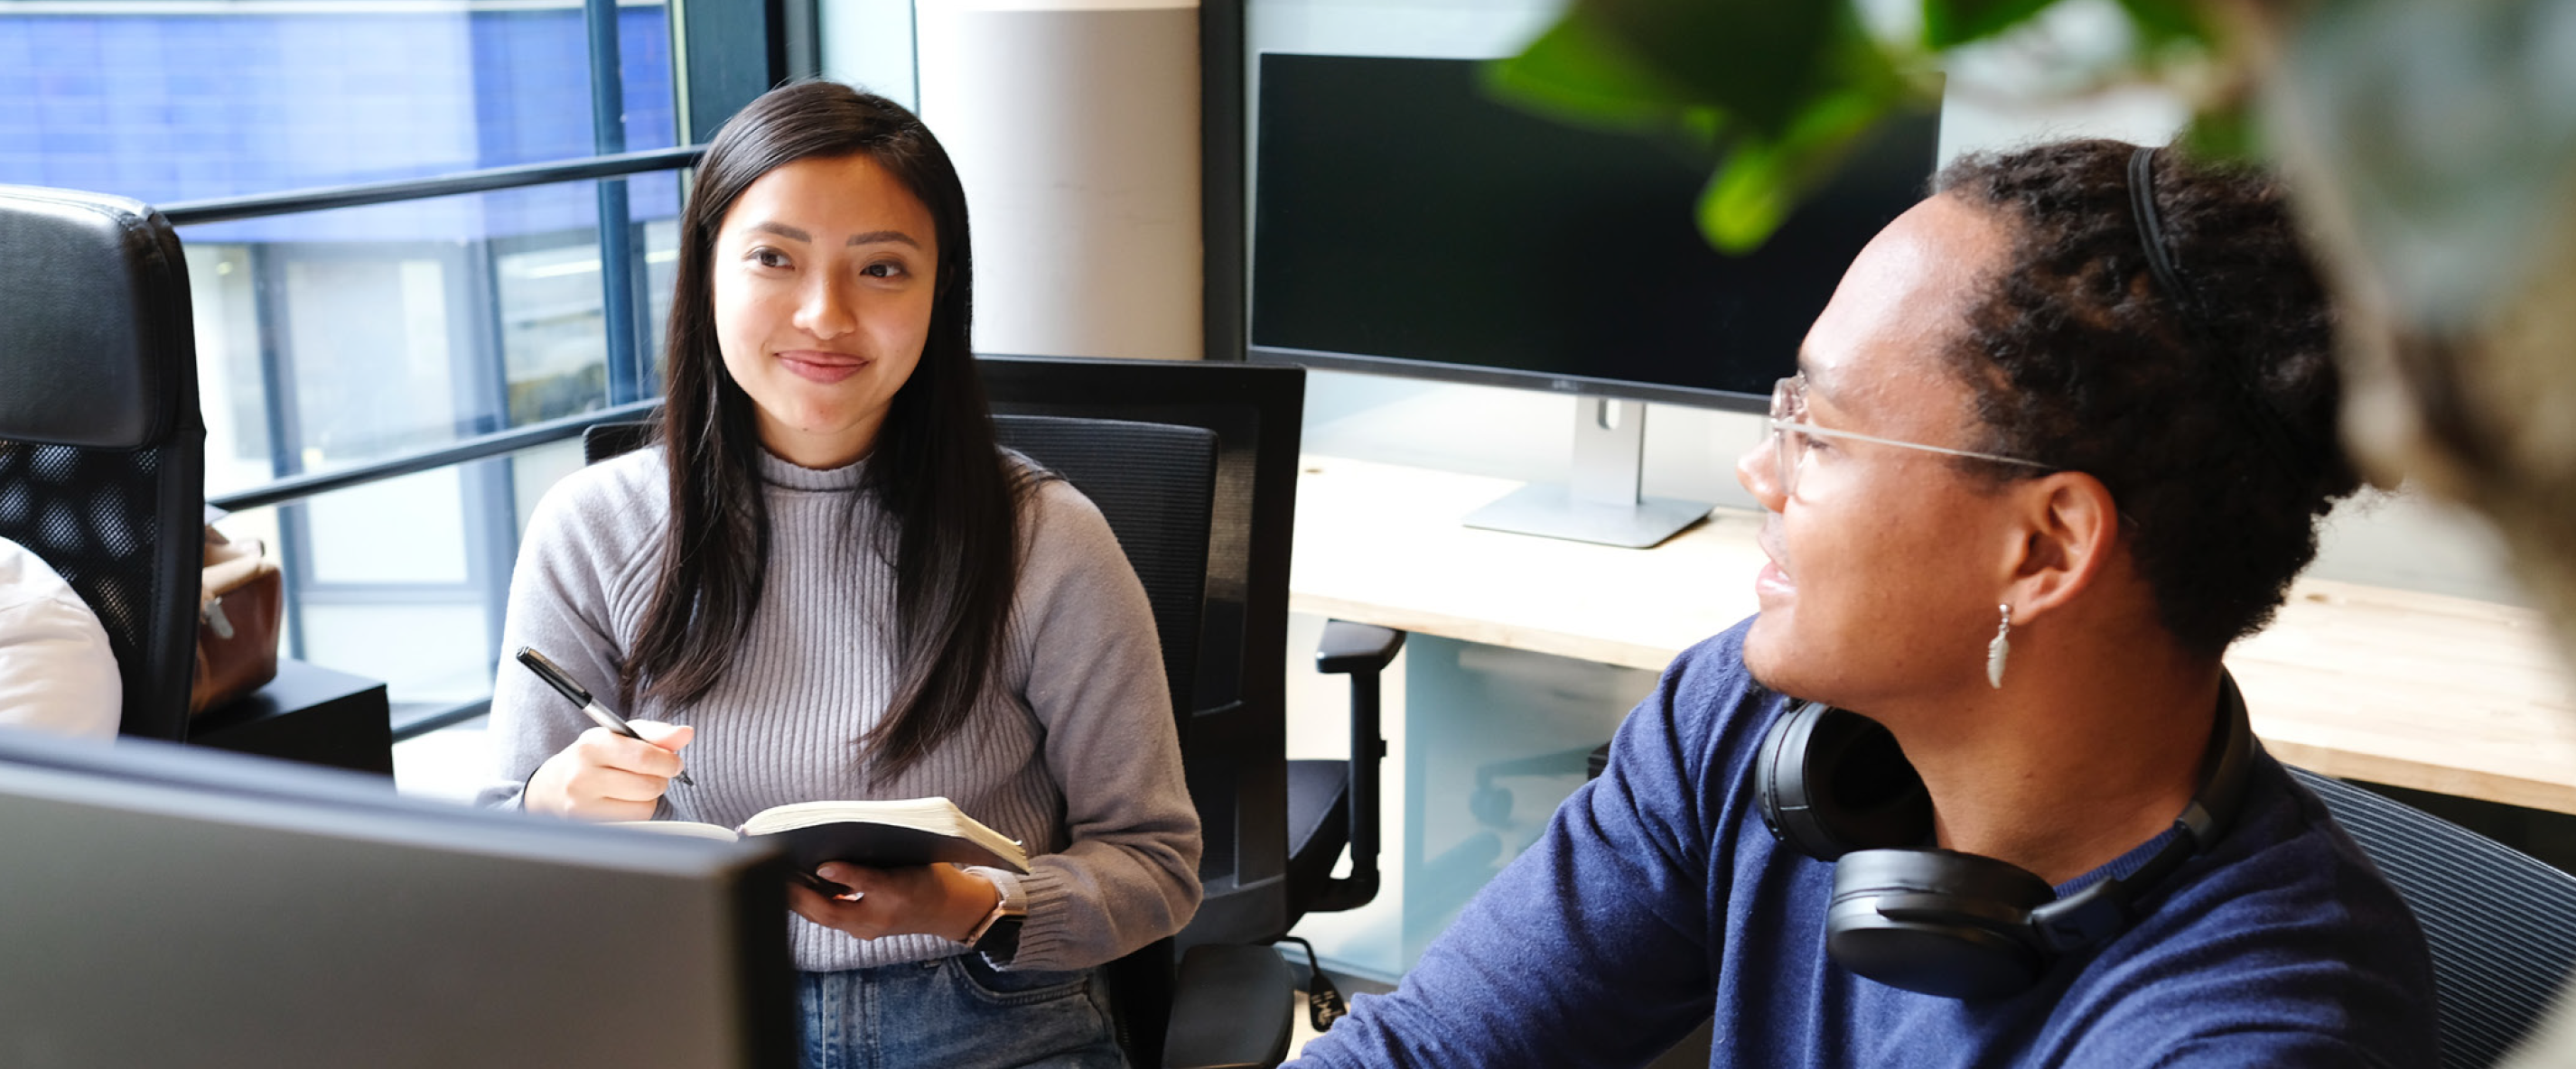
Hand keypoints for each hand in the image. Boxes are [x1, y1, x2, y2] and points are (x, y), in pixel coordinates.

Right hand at [523, 721, 693, 820]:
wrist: (551, 788)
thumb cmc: (593, 758)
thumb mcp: (618, 736)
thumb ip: (654, 732)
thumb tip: (686, 733)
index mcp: (592, 745)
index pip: (644, 757)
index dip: (669, 761)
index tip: (674, 762)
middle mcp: (582, 776)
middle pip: (649, 785)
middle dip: (661, 779)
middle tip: (655, 774)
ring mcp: (582, 806)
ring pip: (645, 806)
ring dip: (650, 797)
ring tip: (634, 787)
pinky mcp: (589, 826)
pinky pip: (635, 822)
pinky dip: (638, 811)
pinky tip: (623, 802)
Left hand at [786, 863, 999, 943]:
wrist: (947, 909)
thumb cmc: (929, 881)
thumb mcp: (905, 868)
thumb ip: (866, 870)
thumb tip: (825, 867)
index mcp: (888, 902)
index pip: (854, 890)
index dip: (834, 877)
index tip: (812, 864)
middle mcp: (871, 922)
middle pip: (825, 912)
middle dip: (797, 894)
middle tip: (772, 870)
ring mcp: (864, 928)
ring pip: (823, 916)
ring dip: (800, 899)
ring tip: (778, 875)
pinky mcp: (860, 926)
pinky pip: (830, 916)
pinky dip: (812, 902)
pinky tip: (800, 885)